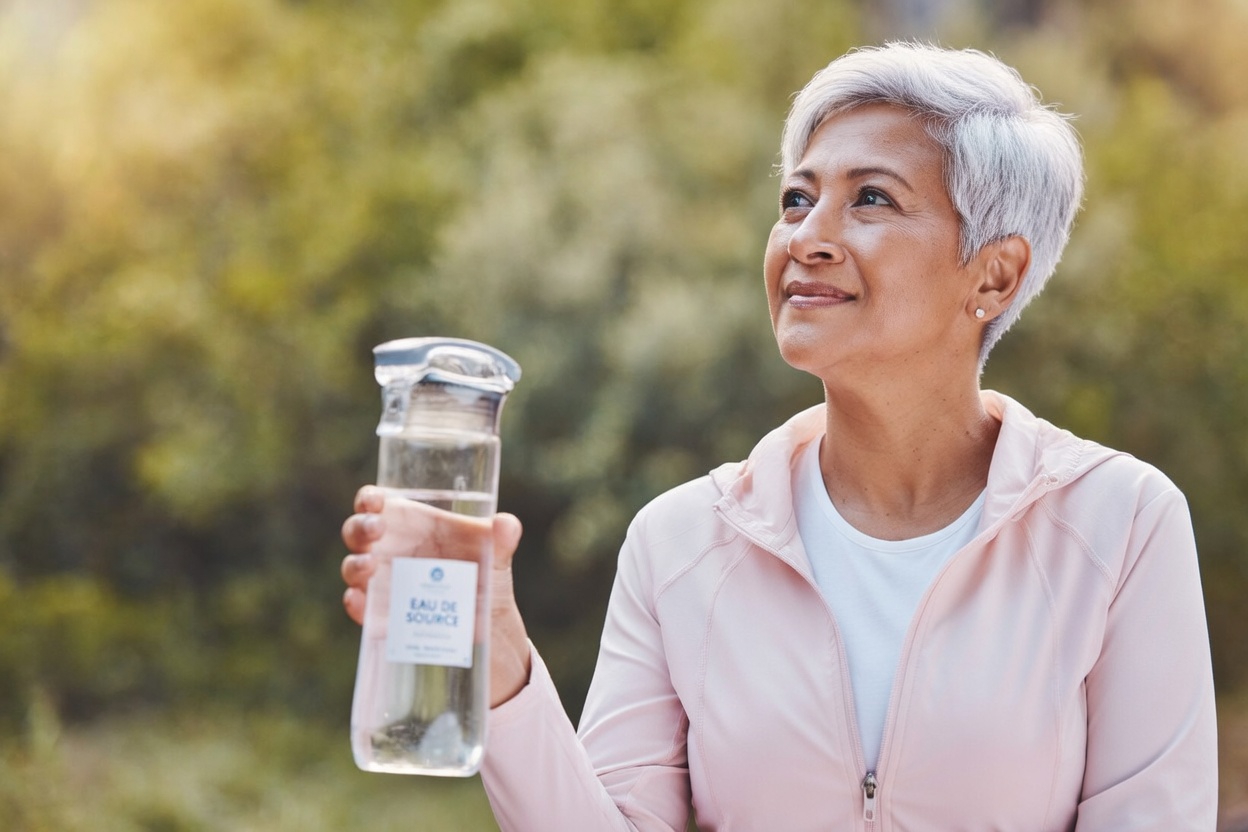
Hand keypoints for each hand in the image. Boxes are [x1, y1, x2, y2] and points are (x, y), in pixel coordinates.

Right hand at [340, 485, 531, 706]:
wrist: (486, 622)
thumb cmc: (484, 573)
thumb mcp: (496, 554)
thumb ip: (503, 537)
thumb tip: (506, 524)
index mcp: (410, 522)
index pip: (377, 503)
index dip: (369, 498)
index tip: (375, 500)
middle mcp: (389, 548)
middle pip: (358, 532)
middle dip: (360, 528)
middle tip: (377, 529)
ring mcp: (382, 581)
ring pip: (353, 567)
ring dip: (355, 565)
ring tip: (370, 566)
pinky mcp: (382, 612)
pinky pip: (360, 607)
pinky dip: (355, 604)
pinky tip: (359, 601)